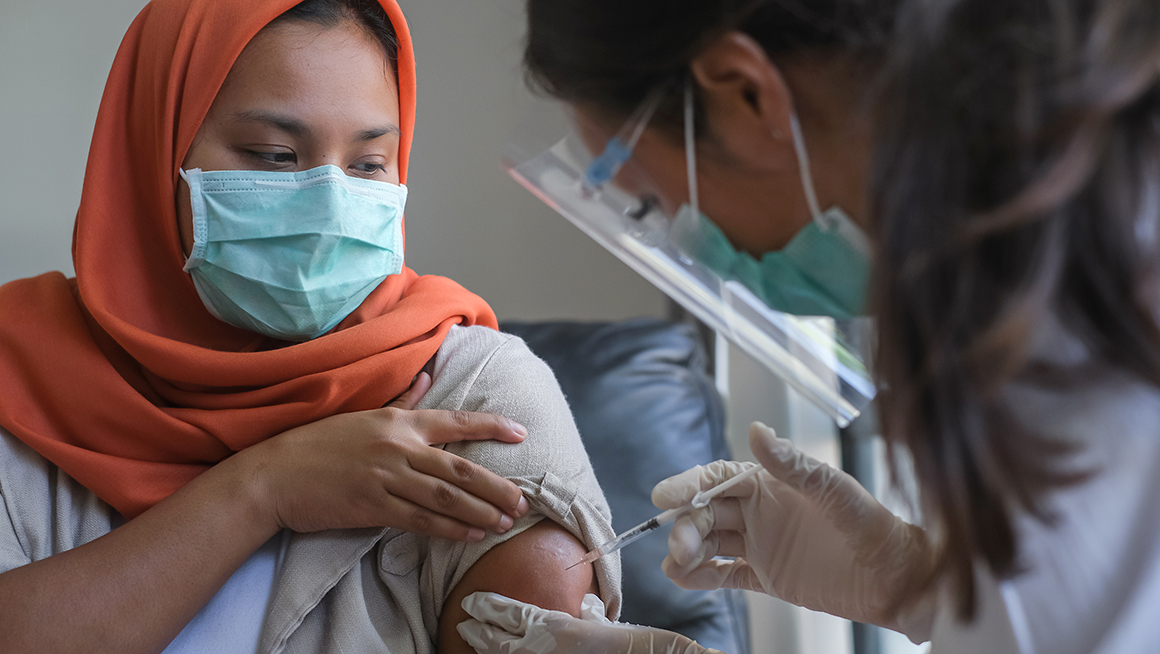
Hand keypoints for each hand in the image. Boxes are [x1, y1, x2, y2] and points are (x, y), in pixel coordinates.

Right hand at [241, 372, 530, 540]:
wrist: (275, 474)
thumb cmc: (318, 444)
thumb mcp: (362, 415)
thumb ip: (401, 401)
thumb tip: (428, 377)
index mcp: (397, 422)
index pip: (455, 421)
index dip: (491, 427)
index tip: (521, 434)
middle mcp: (397, 447)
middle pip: (459, 468)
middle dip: (496, 486)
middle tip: (522, 501)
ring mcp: (385, 477)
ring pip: (445, 496)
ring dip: (480, 511)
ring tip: (504, 522)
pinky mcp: (373, 506)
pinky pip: (420, 519)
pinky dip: (449, 528)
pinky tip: (471, 534)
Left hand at [457, 592, 719, 653]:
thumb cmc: (632, 644)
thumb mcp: (607, 625)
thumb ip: (591, 615)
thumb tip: (585, 606)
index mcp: (553, 627)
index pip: (509, 613)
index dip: (487, 608)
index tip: (472, 602)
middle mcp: (542, 650)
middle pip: (497, 641)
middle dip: (478, 633)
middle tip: (464, 623)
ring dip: (489, 652)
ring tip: (475, 645)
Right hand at [652, 422, 936, 643]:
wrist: (898, 580)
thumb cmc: (875, 528)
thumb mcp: (834, 492)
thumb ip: (793, 465)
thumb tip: (756, 431)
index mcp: (773, 484)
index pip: (720, 479)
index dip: (690, 484)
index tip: (665, 494)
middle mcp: (761, 512)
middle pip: (708, 513)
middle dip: (688, 525)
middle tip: (680, 545)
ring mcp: (761, 545)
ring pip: (710, 544)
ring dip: (688, 552)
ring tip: (676, 566)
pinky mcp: (766, 578)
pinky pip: (725, 575)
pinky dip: (701, 577)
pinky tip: (684, 579)